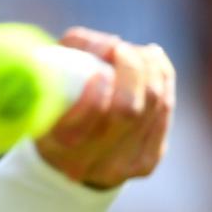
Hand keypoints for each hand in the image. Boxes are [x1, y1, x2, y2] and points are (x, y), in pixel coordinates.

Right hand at [36, 28, 175, 189]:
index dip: (94, 95)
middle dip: (131, 71)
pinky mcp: (145, 161)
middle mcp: (86, 165)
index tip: (98, 70)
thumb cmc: (54, 102)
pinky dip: (162, 78)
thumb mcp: (47, 78)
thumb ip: (70, 53)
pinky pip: (165, 109)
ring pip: (153, 106)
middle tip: (122, 49)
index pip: (80, 128)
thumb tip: (113, 45)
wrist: (65, 155)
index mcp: (54, 148)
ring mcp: (119, 167)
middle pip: (127, 112)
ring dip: (149, 68)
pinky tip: (152, 62)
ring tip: (136, 51)